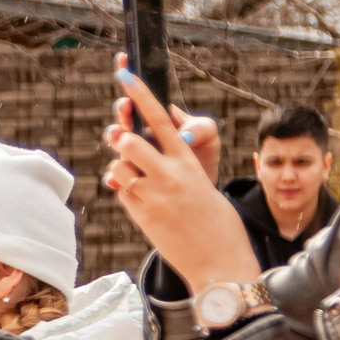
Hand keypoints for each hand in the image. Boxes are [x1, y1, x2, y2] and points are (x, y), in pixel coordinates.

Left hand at [105, 62, 263, 292]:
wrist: (220, 265)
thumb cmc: (217, 224)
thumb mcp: (201, 187)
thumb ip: (174, 168)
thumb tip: (146, 156)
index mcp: (189, 163)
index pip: (160, 120)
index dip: (140, 95)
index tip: (124, 74)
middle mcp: (168, 177)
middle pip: (129, 141)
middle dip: (119, 135)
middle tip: (118, 135)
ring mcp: (152, 198)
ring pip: (118, 167)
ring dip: (120, 166)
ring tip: (132, 173)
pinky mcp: (141, 217)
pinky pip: (120, 192)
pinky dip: (123, 189)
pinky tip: (140, 197)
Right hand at [109, 54, 222, 180]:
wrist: (199, 190)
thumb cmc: (202, 157)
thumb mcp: (208, 138)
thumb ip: (201, 129)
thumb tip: (183, 137)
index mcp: (157, 118)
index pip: (140, 93)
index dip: (129, 75)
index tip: (124, 60)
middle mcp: (140, 133)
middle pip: (124, 115)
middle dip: (123, 109)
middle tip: (126, 106)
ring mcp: (131, 154)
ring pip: (116, 142)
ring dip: (115, 137)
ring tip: (120, 138)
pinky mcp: (129, 178)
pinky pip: (115, 176)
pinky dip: (112, 177)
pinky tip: (114, 179)